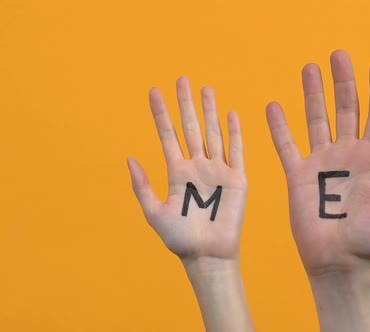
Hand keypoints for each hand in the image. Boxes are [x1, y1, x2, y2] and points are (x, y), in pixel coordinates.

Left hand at [127, 76, 246, 260]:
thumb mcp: (154, 213)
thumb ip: (142, 186)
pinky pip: (237, 151)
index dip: (161, 114)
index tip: (154, 92)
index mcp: (177, 172)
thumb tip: (129, 158)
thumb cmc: (180, 239)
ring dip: (210, 111)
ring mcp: (219, 170)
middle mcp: (198, 166)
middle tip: (182, 79)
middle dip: (186, 104)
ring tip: (205, 89)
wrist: (208, 255)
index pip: (168, 135)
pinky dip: (235, 132)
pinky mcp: (238, 179)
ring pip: (213, 133)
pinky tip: (231, 115)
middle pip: (191, 127)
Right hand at [266, 50, 369, 274]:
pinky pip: (287, 146)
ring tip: (310, 68)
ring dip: (314, 94)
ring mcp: (322, 163)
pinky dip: (280, 127)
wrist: (339, 261)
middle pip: (346, 109)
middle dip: (343, 82)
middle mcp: (347, 155)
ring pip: (317, 120)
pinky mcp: (299, 176)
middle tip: (339, 55)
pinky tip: (274, 106)